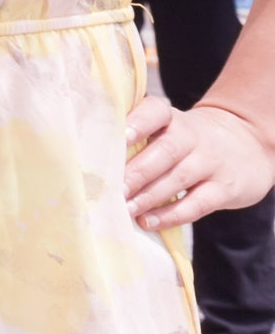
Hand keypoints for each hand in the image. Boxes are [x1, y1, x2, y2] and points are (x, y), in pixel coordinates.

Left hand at [126, 95, 274, 229]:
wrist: (245, 145)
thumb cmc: (185, 140)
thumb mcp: (167, 127)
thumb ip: (135, 136)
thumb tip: (88, 158)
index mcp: (171, 118)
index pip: (155, 112)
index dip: (137, 123)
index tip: (119, 137)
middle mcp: (192, 136)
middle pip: (165, 150)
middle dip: (136, 171)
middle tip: (112, 188)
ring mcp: (211, 162)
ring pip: (179, 178)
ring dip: (149, 196)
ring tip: (124, 208)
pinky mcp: (225, 189)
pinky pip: (198, 203)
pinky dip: (172, 215)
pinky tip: (148, 221)